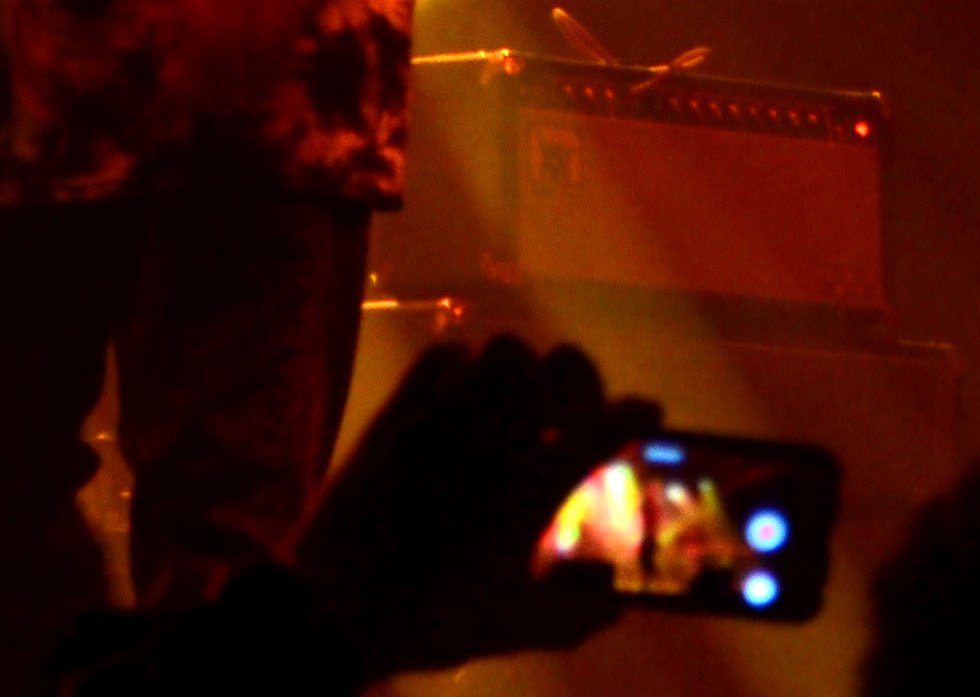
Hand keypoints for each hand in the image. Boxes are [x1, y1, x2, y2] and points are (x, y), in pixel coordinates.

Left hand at [296, 336, 657, 676]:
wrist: (332, 606)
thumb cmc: (430, 619)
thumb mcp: (515, 627)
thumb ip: (575, 614)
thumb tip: (613, 602)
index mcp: (530, 488)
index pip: (603, 429)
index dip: (636, 416)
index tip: (648, 415)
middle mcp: (494, 437)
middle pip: (560, 368)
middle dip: (584, 384)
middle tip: (580, 412)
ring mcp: (443, 415)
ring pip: (503, 352)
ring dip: (525, 373)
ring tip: (521, 404)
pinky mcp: (399, 409)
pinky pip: (442, 355)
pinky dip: (465, 365)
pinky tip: (466, 397)